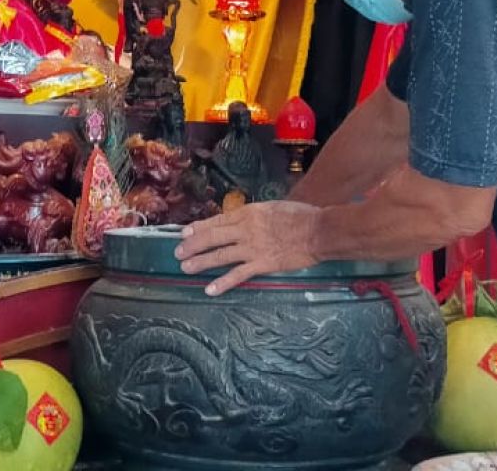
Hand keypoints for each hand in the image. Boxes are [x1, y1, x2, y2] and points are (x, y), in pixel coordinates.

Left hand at [175, 201, 319, 295]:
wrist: (317, 231)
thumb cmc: (301, 216)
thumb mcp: (273, 208)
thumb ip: (256, 215)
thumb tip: (244, 221)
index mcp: (249, 212)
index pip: (218, 220)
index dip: (199, 226)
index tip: (185, 231)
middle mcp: (246, 229)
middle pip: (213, 237)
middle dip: (193, 245)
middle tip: (178, 252)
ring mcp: (252, 247)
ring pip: (220, 255)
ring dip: (200, 262)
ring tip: (186, 268)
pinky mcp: (262, 264)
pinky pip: (237, 274)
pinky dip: (222, 282)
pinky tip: (210, 289)